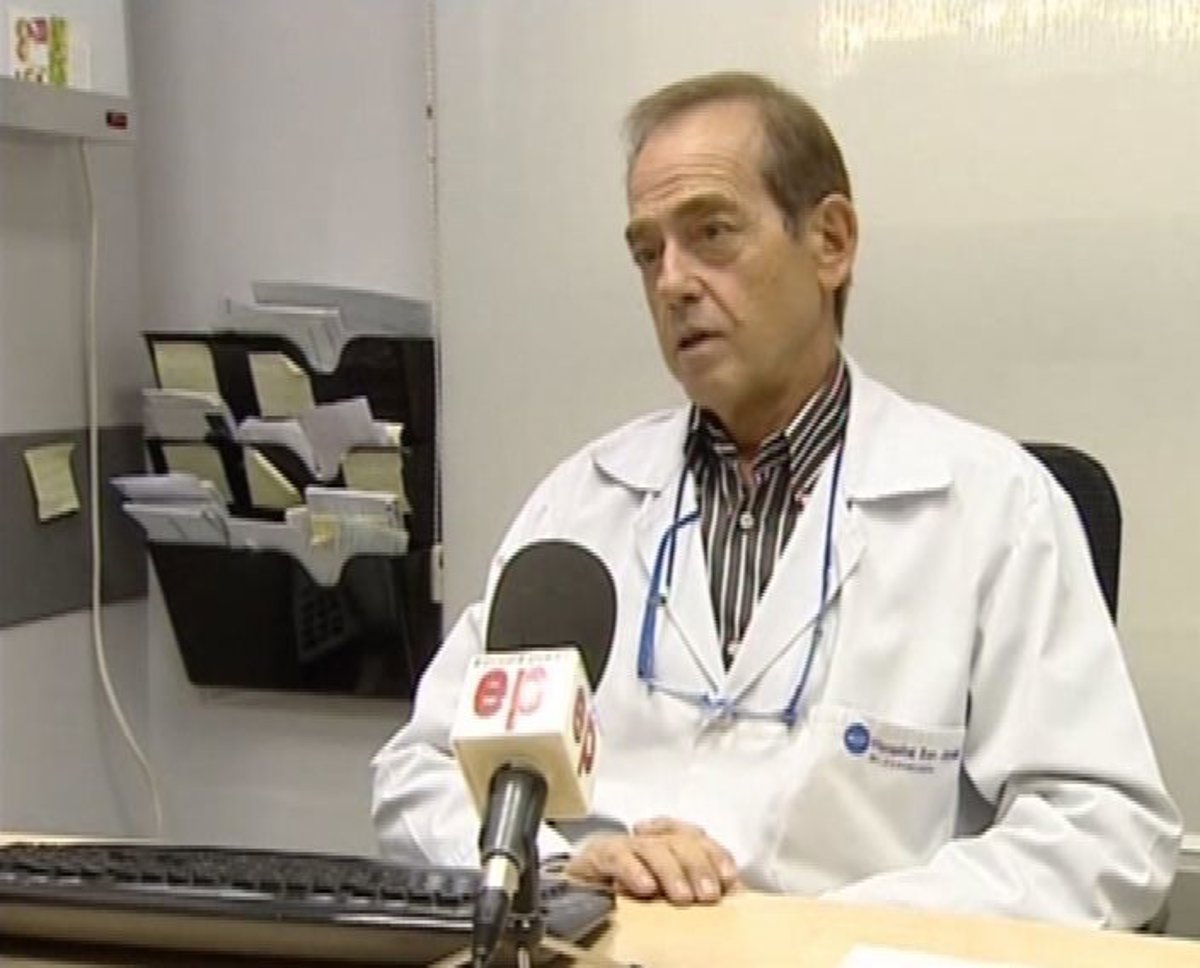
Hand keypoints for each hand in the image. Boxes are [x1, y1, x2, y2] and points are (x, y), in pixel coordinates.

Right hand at [564, 817, 739, 904]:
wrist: (578, 894)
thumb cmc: (629, 895)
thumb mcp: (670, 892)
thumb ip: (697, 887)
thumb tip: (735, 897)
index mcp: (671, 844)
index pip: (699, 839)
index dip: (715, 855)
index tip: (729, 879)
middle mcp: (651, 839)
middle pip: (680, 840)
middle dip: (697, 865)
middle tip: (707, 894)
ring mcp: (626, 846)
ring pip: (653, 847)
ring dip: (671, 871)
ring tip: (681, 897)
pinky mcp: (599, 856)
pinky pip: (617, 856)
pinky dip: (633, 870)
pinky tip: (644, 887)